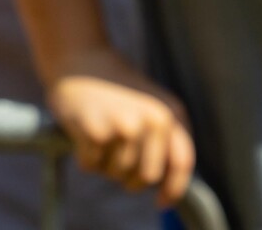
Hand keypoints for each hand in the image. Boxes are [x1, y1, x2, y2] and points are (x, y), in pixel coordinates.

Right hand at [44, 50, 195, 203]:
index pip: (181, 163)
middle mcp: (153, 119)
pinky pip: (92, 165)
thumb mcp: (150, 106)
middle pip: (147, 177)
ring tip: (99, 138)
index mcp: (170, 112)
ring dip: (105, 164)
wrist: (80, 59)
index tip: (161, 202)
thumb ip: (164, 140)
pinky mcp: (96, 129)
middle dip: (130, 177)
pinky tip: (83, 134)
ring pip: (118, 173)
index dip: (173, 189)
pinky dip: (85, 157)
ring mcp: (125, 124)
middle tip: (116, 162)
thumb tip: (165, 186)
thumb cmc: (115, 90)